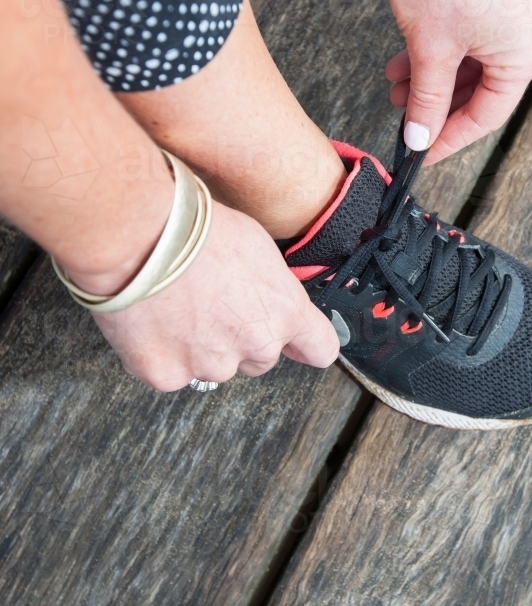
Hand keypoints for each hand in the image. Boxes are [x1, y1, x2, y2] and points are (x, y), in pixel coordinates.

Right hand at [88, 202, 338, 390]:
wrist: (138, 237)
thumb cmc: (196, 230)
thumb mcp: (257, 247)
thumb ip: (272, 288)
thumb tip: (271, 300)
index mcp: (285, 312)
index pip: (319, 348)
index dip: (306, 345)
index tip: (298, 344)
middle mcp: (255, 346)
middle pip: (259, 358)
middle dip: (241, 339)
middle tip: (212, 304)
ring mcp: (211, 365)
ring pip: (214, 367)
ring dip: (200, 347)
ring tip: (177, 305)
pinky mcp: (168, 375)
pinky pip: (171, 372)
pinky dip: (161, 354)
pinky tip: (152, 320)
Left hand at [385, 0, 531, 163]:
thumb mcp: (429, 48)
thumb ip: (427, 101)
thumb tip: (419, 139)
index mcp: (530, 53)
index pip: (486, 114)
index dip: (447, 137)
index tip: (419, 153)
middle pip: (484, 87)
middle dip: (437, 101)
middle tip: (401, 113)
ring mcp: (528, 5)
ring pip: (478, 60)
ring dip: (437, 74)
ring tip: (397, 82)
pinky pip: (481, 33)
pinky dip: (448, 48)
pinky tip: (409, 56)